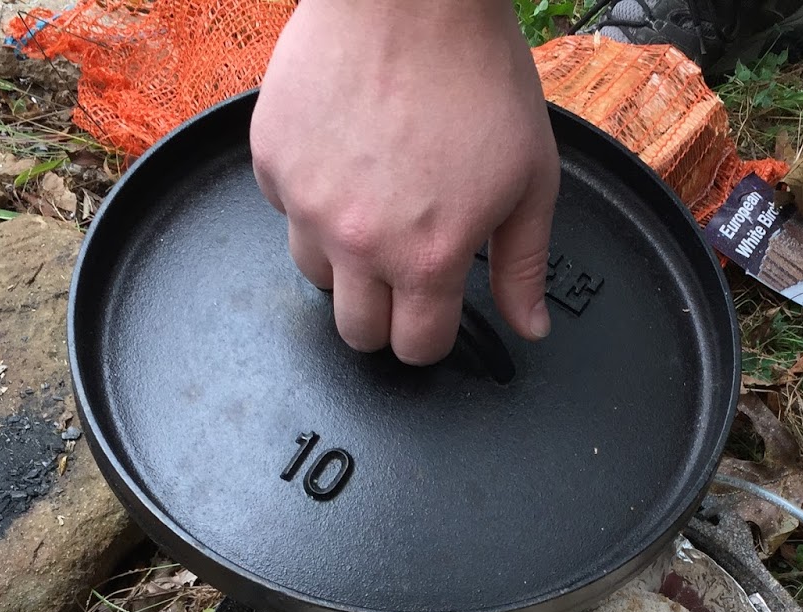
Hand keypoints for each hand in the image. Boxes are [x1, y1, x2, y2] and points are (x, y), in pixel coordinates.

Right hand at [252, 0, 558, 364]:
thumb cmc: (477, 73)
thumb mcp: (531, 179)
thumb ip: (524, 265)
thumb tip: (530, 327)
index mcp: (427, 257)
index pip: (416, 348)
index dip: (433, 333)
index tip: (439, 308)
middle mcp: (359, 243)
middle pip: (357, 334)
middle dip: (386, 314)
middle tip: (405, 265)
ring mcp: (306, 203)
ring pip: (315, 275)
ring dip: (344, 258)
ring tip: (377, 203)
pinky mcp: (271, 160)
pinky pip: (284, 208)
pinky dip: (312, 195)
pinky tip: (346, 154)